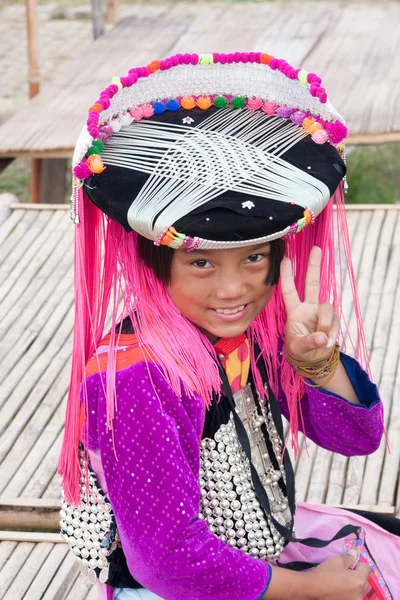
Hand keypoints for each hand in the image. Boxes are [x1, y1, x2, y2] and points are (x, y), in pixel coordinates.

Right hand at [264, 552, 369, 599]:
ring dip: (353, 585)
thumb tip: (355, 553)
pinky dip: (348, 593)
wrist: (312, 589)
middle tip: (344, 573)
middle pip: (364, 581)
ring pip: (358, 590)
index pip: (367, 568)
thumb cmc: (325, 573)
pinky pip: (352, 597)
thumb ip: (349, 557)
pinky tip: (337, 591)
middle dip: (357, 575)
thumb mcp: (336, 560)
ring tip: (339, 583)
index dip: (358, 563)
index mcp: (360, 580)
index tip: (349, 564)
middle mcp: (361, 594)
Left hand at [280, 246, 339, 362]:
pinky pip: (335, 322)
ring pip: (327, 308)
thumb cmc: (299, 350)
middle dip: (314, 266)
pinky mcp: (332, 319)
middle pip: (312, 283)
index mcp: (294, 311)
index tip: (285, 259)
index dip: (287, 276)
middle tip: (316, 248)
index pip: (289, 291)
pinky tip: (327, 342)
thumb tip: (322, 337)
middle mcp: (308, 307)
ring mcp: (321, 312)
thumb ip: (309, 343)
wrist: (313, 359)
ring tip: (322, 339)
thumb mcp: (299, 349)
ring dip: (325, 324)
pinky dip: (332, 333)